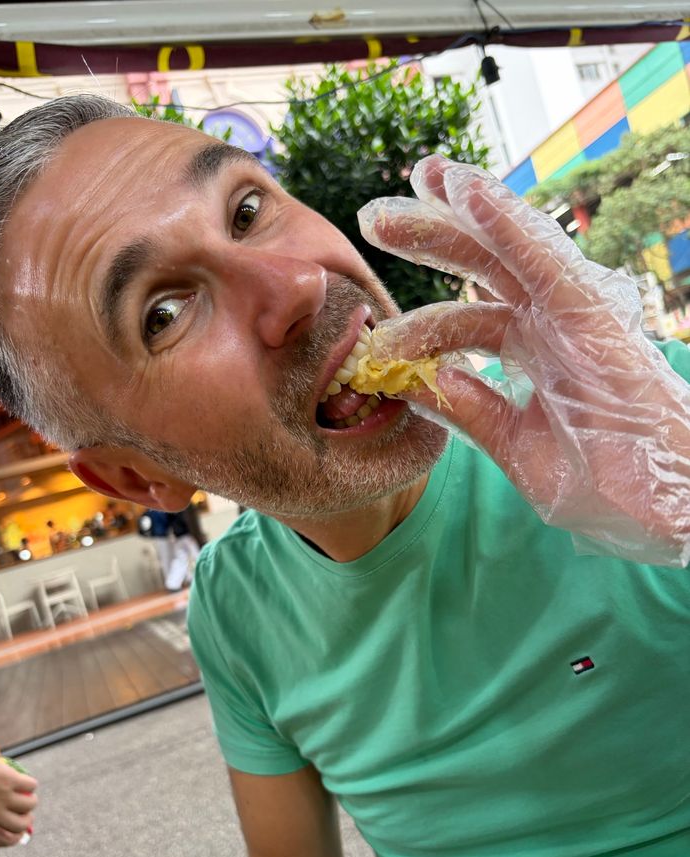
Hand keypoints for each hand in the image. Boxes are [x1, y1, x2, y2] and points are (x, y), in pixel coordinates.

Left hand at [0, 744, 36, 846]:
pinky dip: (31, 784)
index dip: (15, 838)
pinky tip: (26, 782)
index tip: (18, 833)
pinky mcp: (11, 780)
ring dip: (31, 801)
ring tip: (28, 795)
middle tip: (26, 813)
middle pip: (21, 825)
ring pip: (30, 804)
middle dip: (27, 820)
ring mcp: (3, 797)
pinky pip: (31, 785)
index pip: (3, 840)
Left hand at [358, 155, 689, 565]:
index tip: (370, 338)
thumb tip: (419, 385)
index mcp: (531, 353)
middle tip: (373, 216)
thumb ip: (473, 414)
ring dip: (463, 210)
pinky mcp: (593, 316)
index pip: (466, 318)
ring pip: (508, 248)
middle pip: (479, 269)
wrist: (665, 509)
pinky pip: (544, 260)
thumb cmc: (607, 483)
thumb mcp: (519, 450)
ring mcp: (571, 316)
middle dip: (430, 237)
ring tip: (423, 173)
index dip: (418, 319)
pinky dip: (505, 224)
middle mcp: (548, 324)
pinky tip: (466, 192)